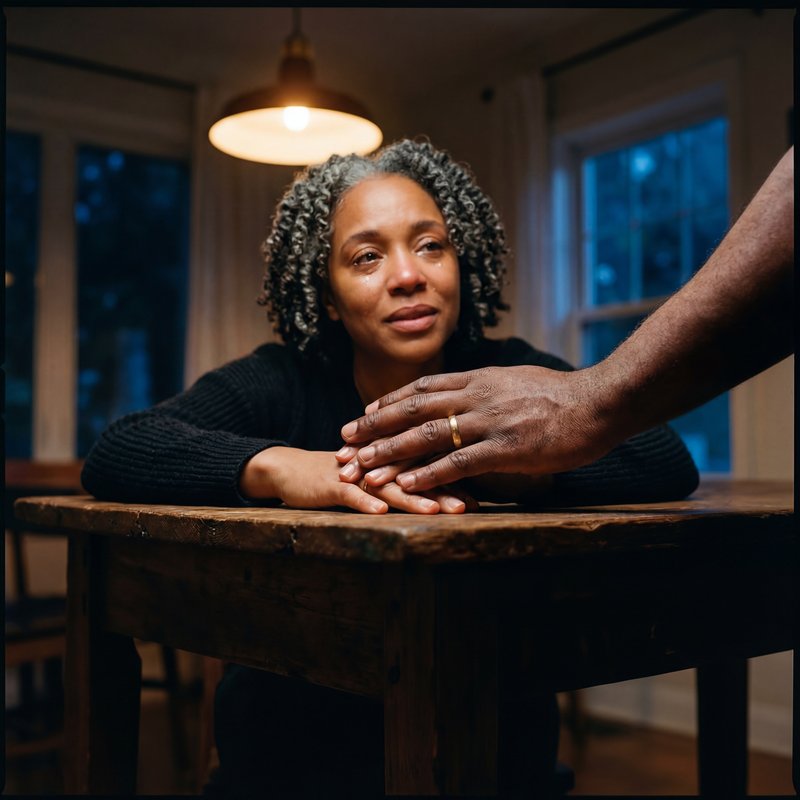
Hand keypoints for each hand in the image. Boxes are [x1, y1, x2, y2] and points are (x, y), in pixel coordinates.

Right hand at [335, 445, 477, 511]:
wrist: (291, 470)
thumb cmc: (342, 475)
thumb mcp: (376, 474)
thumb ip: (407, 477)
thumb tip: (449, 491)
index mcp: (391, 456)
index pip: (427, 465)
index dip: (454, 480)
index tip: (481, 498)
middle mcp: (376, 461)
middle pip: (413, 473)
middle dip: (442, 490)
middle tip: (469, 506)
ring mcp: (354, 472)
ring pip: (386, 483)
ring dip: (410, 498)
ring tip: (434, 510)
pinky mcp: (330, 484)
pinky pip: (349, 494)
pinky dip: (364, 502)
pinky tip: (380, 512)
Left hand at [339, 365, 614, 492]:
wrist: (600, 402)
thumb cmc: (563, 395)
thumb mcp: (518, 380)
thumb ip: (489, 388)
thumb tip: (471, 391)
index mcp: (479, 379)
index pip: (423, 387)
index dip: (390, 401)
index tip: (365, 412)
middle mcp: (476, 396)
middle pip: (413, 408)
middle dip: (375, 426)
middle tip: (345, 440)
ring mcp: (489, 421)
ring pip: (427, 434)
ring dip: (391, 452)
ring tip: (362, 466)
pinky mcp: (505, 448)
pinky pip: (457, 461)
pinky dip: (428, 473)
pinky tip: (405, 485)